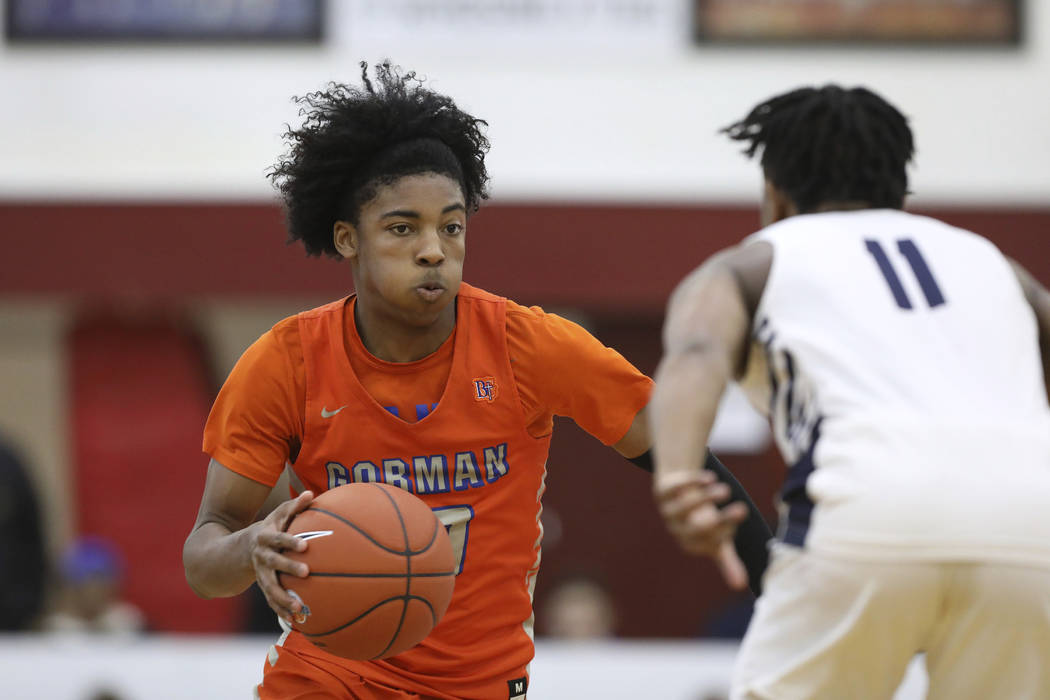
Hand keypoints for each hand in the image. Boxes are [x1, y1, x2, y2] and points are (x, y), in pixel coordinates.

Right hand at [249, 491, 313, 623]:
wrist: (242, 548)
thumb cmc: (270, 528)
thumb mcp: (278, 514)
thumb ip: (294, 506)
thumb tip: (311, 494)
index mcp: (265, 538)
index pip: (278, 539)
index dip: (289, 541)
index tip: (304, 545)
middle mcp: (261, 557)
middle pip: (274, 563)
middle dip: (289, 568)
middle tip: (307, 572)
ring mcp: (261, 574)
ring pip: (270, 587)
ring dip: (283, 598)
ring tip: (298, 607)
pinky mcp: (264, 586)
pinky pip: (272, 600)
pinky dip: (281, 610)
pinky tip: (295, 621)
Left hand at [653, 471, 748, 590]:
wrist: (678, 493)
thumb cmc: (703, 519)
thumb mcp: (716, 540)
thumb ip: (727, 562)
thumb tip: (741, 587)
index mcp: (690, 543)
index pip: (709, 541)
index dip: (727, 530)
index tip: (743, 516)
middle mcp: (676, 528)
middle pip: (698, 526)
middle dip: (722, 519)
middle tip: (743, 509)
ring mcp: (667, 510)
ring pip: (686, 504)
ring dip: (708, 497)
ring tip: (726, 489)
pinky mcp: (662, 491)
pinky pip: (674, 487)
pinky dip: (692, 482)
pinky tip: (710, 477)